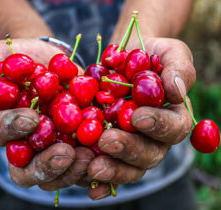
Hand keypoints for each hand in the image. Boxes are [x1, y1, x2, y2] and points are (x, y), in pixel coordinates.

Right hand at [0, 39, 93, 189]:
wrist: (54, 60)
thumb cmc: (23, 58)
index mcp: (6, 125)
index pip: (2, 134)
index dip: (13, 128)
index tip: (31, 118)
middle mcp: (28, 144)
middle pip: (29, 169)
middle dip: (45, 165)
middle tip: (64, 154)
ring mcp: (54, 147)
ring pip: (57, 173)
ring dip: (71, 170)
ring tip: (88, 157)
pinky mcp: (78, 146)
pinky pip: (83, 165)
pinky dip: (94, 165)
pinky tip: (104, 158)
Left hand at [87, 37, 195, 199]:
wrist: (123, 59)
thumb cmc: (149, 55)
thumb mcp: (168, 52)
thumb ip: (178, 69)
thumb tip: (177, 92)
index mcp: (172, 117)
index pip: (172, 128)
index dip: (158, 125)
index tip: (137, 117)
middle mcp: (153, 138)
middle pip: (149, 154)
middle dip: (128, 149)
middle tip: (107, 141)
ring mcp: (130, 145)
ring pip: (128, 167)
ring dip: (111, 169)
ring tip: (92, 165)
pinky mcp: (108, 148)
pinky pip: (106, 167)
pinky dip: (98, 179)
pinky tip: (87, 183)